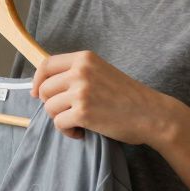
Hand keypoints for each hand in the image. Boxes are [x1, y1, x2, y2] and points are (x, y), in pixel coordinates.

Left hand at [32, 51, 176, 144]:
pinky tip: (82, 132)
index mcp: (84, 58)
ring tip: (78, 123)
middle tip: (69, 113)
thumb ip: (77, 74)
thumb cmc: (128, 97)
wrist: (152, 114)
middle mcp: (81, 71)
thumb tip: (44, 86)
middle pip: (44, 89)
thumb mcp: (101, 73)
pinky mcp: (82, 112)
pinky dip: (68, 132)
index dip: (37, 81)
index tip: (37, 94)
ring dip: (60, 119)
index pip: (46, 65)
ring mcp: (81, 91)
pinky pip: (59, 124)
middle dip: (52, 105)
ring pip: (50, 108)